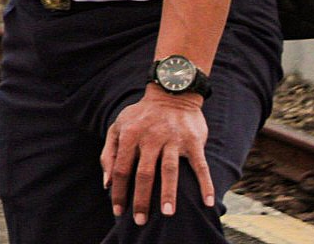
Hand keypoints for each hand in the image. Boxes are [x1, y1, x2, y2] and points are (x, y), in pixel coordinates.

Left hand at [101, 88, 213, 224]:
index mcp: (130, 135)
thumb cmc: (141, 117)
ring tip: (167, 213)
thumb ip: (110, 153)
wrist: (172, 94)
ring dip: (168, 193)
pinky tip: (207, 202)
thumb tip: (106, 184)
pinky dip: (205, 184)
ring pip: (169, 170)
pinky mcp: (193, 141)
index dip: (119, 191)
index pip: (121, 169)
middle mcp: (150, 137)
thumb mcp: (118, 127)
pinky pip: (200, 165)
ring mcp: (173, 139)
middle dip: (141, 199)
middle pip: (144, 173)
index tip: (119, 212)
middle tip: (140, 221)